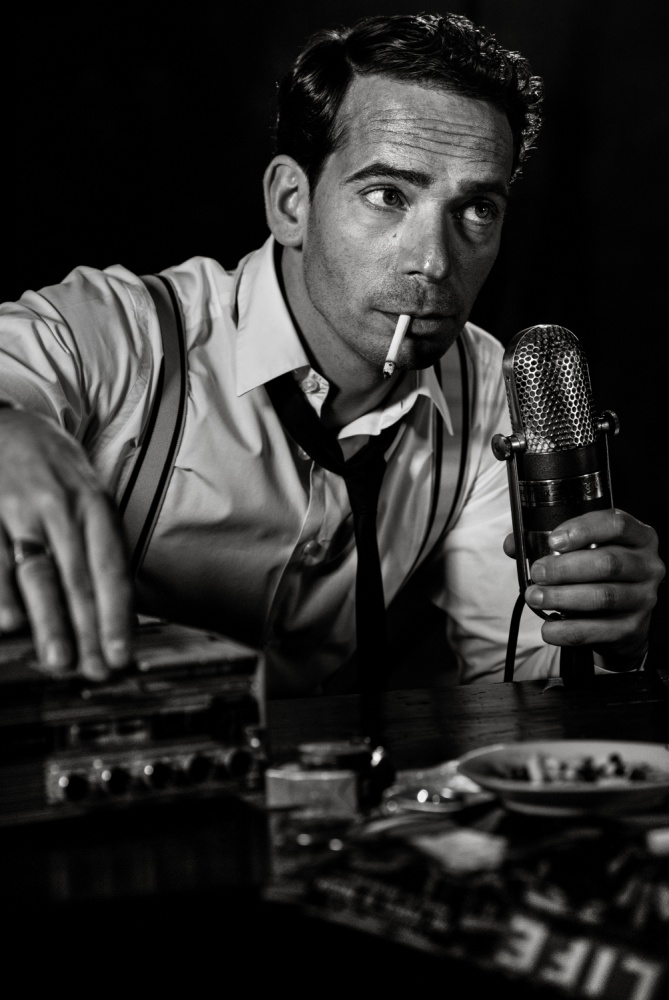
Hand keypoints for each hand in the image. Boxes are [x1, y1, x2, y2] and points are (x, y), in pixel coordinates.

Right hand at [0, 408, 133, 678]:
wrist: (5, 425)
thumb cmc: (54, 470)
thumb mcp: (89, 497)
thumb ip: (99, 547)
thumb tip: (116, 609)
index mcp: (94, 506)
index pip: (112, 569)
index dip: (118, 615)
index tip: (123, 655)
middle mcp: (61, 509)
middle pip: (78, 578)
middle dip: (88, 631)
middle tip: (95, 671)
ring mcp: (19, 511)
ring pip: (38, 575)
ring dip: (50, 623)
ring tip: (59, 660)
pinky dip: (3, 595)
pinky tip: (10, 625)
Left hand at [504, 509, 664, 666]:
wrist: (620, 618)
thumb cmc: (598, 575)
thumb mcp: (582, 551)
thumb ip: (548, 543)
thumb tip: (513, 544)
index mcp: (637, 536)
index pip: (615, 524)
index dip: (583, 530)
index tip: (553, 540)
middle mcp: (647, 565)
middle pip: (607, 563)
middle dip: (565, 569)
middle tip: (537, 573)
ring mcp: (644, 597)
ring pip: (603, 596)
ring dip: (563, 598)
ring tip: (536, 598)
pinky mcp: (633, 627)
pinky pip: (598, 629)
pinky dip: (568, 629)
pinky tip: (549, 627)